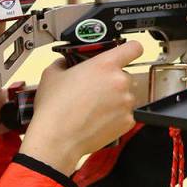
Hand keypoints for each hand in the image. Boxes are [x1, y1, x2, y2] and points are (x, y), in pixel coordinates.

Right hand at [20, 40, 143, 175]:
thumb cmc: (55, 109)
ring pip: (125, 96)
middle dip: (112, 82)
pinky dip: (115, 117)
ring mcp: (126, 102)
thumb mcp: (52, 75)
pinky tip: (97, 119)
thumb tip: (65, 64)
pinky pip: (125, 114)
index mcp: (105, 65)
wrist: (57, 139)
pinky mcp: (127, 121)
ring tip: (93, 108)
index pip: (134, 48)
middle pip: (125, 75)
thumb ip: (64, 63)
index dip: (130, 49)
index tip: (127, 53)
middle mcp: (120, 81)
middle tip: (94, 91)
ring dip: (114, 100)